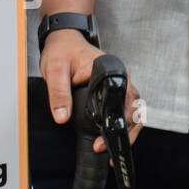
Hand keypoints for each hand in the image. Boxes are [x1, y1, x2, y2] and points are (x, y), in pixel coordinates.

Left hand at [40, 28, 141, 151]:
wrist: (63, 40)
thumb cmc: (61, 52)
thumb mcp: (55, 72)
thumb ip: (58, 94)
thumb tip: (61, 117)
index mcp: (111, 71)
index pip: (124, 100)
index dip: (119, 120)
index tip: (107, 136)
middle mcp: (120, 77)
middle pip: (133, 108)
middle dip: (124, 131)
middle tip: (105, 148)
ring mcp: (119, 84)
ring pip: (132, 111)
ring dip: (125, 130)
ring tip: (109, 149)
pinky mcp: (113, 90)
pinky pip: (123, 108)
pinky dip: (120, 123)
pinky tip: (110, 136)